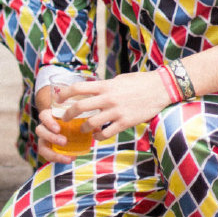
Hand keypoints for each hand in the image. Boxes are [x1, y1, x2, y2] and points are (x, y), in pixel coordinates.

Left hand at [46, 73, 171, 145]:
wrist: (159, 88)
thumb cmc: (139, 82)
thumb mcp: (119, 79)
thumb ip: (106, 86)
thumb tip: (94, 91)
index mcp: (106, 85)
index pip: (79, 88)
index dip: (65, 93)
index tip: (58, 98)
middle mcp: (108, 98)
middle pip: (80, 107)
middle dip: (68, 114)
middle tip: (64, 118)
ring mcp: (116, 111)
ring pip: (91, 124)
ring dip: (84, 128)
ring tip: (83, 129)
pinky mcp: (125, 123)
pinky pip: (106, 133)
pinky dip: (98, 136)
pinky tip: (97, 135)